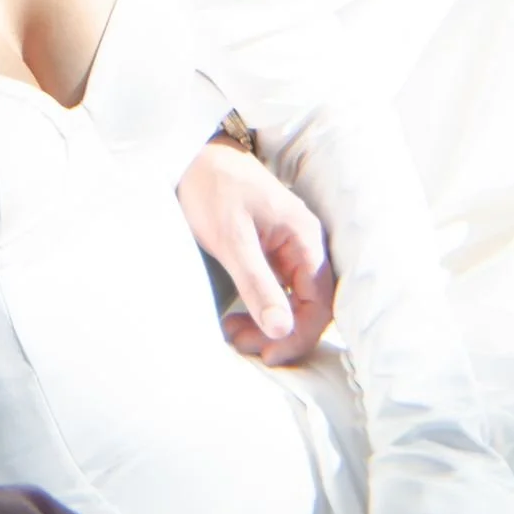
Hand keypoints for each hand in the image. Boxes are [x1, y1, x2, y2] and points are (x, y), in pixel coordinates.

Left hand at [176, 141, 334, 364]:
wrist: (194, 157)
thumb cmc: (213, 188)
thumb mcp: (232, 239)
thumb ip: (258, 284)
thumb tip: (281, 330)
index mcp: (306, 238)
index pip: (319, 303)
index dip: (298, 335)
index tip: (268, 355)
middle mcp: (306, 245)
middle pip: (309, 306)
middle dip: (278, 333)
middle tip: (239, 343)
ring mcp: (290, 249)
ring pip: (293, 301)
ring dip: (267, 324)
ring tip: (232, 332)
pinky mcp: (273, 253)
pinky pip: (279, 291)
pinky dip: (260, 308)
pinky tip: (237, 317)